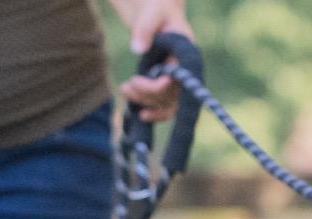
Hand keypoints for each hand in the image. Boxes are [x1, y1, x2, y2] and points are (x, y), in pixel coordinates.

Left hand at [118, 0, 194, 122]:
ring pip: (166, 105)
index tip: (137, 81)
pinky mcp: (171, 89)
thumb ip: (145, 28)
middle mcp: (186, 74)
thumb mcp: (153, 13)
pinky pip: (166, 109)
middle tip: (125, 85)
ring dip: (144, 102)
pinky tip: (139, 114)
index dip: (160, 87)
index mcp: (187, 56)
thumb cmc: (159, 12)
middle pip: (170, 96)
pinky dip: (154, 114)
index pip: (177, 80)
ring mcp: (179, 83)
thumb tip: (136, 49)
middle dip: (146, 94)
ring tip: (124, 90)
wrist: (161, 17)